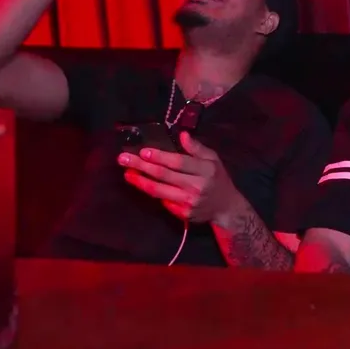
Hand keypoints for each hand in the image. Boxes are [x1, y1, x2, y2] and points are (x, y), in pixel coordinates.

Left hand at [118, 132, 244, 226]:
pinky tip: (141, 184)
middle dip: (142, 166)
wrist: (225, 208)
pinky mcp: (183, 214)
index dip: (160, 157)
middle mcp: (196, 186)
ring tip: (126, 173)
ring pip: (159, 191)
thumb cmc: (217, 178)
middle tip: (124, 159)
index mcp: (205, 170)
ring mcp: (188, 202)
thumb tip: (182, 135)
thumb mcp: (213, 159)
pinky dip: (151, 192)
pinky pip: (163, 202)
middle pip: (164, 176)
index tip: (143, 151)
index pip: (178, 162)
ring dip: (140, 182)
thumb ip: (197, 148)